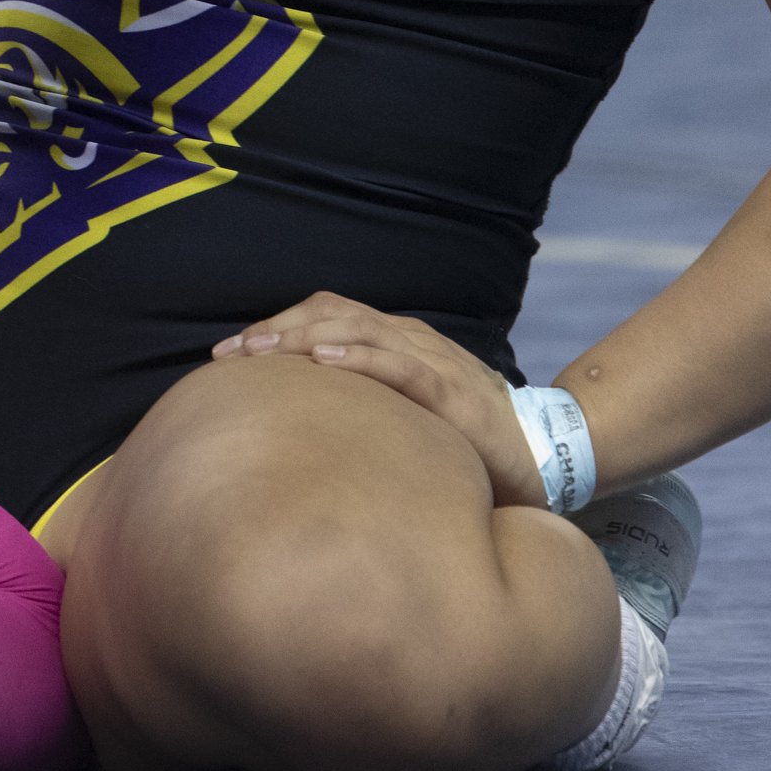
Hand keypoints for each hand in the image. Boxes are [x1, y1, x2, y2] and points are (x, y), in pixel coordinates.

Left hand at [211, 289, 546, 507]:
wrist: (541, 455)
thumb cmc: (462, 439)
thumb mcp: (403, 415)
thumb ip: (363, 406)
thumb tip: (298, 421)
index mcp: (396, 340)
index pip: (326, 316)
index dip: (277, 327)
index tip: (229, 354)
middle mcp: (410, 339)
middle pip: (332, 315)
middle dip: (276, 330)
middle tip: (230, 355)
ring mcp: (433, 361)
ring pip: (359, 331)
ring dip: (304, 337)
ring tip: (262, 351)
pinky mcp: (454, 393)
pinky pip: (402, 367)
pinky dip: (361, 359)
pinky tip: (324, 364)